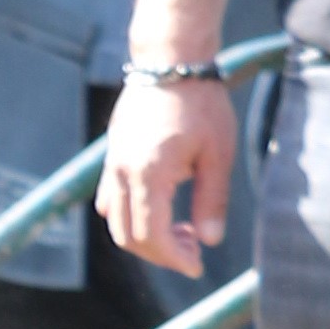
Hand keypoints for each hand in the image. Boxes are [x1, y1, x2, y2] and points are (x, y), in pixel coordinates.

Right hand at [98, 69, 237, 279]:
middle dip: (161, 253)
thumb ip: (212, 201)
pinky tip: (159, 207)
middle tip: (194, 248)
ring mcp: (113, 164)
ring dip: (145, 237)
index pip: (151, 236)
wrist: (171, 63)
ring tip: (181, 229)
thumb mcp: (218, 155)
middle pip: (129, 236)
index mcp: (150, 174)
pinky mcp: (112, 156)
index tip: (197, 265)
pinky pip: (110, 199)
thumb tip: (211, 241)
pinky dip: (131, 216)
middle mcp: (123, 172)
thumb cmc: (201, 105)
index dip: (174, 258)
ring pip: (116, 221)